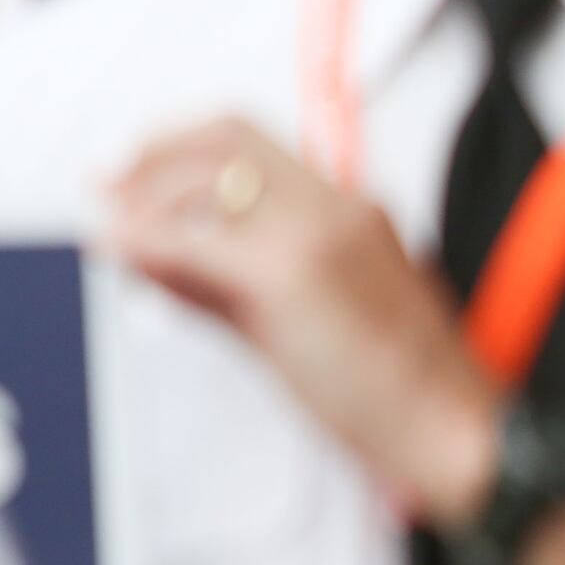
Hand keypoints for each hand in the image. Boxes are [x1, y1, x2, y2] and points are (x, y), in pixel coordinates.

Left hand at [104, 118, 499, 524]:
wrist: (452, 428)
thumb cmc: (400, 389)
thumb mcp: (304, 319)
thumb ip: (225, 280)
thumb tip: (151, 252)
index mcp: (353, 214)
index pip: (250, 141)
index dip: (174, 148)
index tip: (133, 179)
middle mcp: (339, 209)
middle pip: (225, 136)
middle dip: (150, 157)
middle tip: (111, 192)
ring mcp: (319, 235)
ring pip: (206, 178)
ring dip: (144, 202)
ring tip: (120, 241)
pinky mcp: (295, 274)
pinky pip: (195, 239)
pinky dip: (146, 243)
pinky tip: (128, 259)